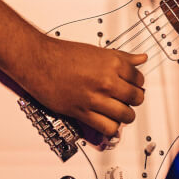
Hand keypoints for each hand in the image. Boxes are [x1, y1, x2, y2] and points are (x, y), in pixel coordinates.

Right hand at [15, 37, 146, 136]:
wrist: (38, 61)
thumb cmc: (63, 55)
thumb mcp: (98, 51)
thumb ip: (122, 57)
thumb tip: (141, 59)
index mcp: (112, 63)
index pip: (139, 79)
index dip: (138, 83)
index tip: (133, 85)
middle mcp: (106, 81)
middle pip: (136, 98)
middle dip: (134, 100)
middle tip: (127, 99)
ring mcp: (95, 98)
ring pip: (126, 115)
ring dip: (126, 115)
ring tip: (120, 112)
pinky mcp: (82, 112)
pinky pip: (108, 127)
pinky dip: (112, 128)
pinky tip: (109, 121)